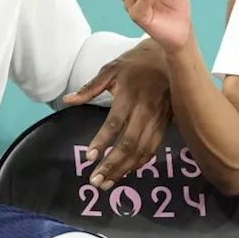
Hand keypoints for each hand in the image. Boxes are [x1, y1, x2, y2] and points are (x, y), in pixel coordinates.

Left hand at [60, 39, 173, 190]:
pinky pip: (154, 147)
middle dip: (112, 164)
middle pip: (129, 143)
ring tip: (108, 183)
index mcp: (130, 94)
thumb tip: (68, 100)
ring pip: (143, 149)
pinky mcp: (167, 122)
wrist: (170, 54)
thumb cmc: (136, 62)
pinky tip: (128, 171)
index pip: (114, 123)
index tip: (89, 157)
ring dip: (125, 169)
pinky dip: (141, 162)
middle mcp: (146, 109)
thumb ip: (91, 87)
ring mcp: (159, 118)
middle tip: (95, 181)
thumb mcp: (111, 69)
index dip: (102, 141)